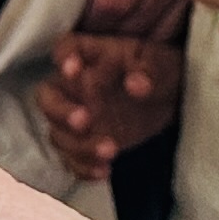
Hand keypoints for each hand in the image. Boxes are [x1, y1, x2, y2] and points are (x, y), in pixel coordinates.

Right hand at [36, 0, 185, 179]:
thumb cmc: (161, 70)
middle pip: (48, 97)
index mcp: (91, 54)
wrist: (170, 100)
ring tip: (110, 150)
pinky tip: (104, 170)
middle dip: (60, 111)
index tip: (74, 69)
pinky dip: (83, 167)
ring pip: (59, 133)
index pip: (65, 49)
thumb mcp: (162, 64)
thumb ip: (149, 70)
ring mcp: (77, 115)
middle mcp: (75, 85)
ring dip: (79, 145)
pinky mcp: (85, 142)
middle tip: (84, 120)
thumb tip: (137, 84)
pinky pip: (72, 159)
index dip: (63, 58)